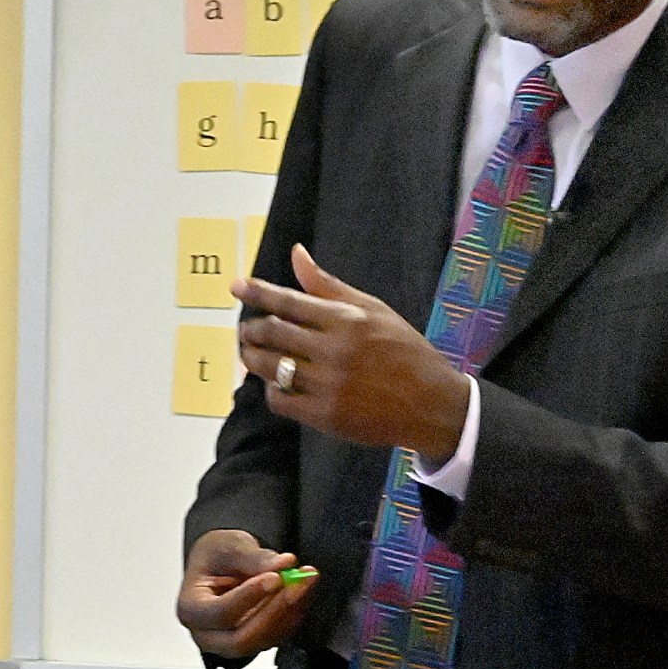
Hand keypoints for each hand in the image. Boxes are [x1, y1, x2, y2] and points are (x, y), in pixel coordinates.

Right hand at [176, 528, 315, 659]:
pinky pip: (277, 636)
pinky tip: (303, 590)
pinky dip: (295, 613)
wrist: (222, 564)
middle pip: (242, 638)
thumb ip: (253, 557)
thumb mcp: (229, 546)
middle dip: (275, 611)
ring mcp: (230, 642)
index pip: (219, 614)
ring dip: (290, 610)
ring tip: (305, 579)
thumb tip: (281, 565)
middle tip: (297, 583)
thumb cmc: (216, 557)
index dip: (249, 598)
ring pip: (264, 640)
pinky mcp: (254, 641)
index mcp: (191, 609)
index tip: (274, 578)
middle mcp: (207, 634)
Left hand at [236, 244, 471, 461]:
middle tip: (245, 330)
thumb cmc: (404, 351)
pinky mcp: (325, 415)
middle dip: (250, 330)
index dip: (258, 292)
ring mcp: (328, 384)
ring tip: (250, 354)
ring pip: (270, 367)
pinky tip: (275, 384)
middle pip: (272, 333)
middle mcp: (334, 350)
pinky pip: (280, 400)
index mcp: (347, 320)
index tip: (236, 286)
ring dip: (252, 358)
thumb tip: (297, 254)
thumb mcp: (374, 310)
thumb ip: (329, 286)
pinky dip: (271, 390)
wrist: (431, 403)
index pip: (289, 302)